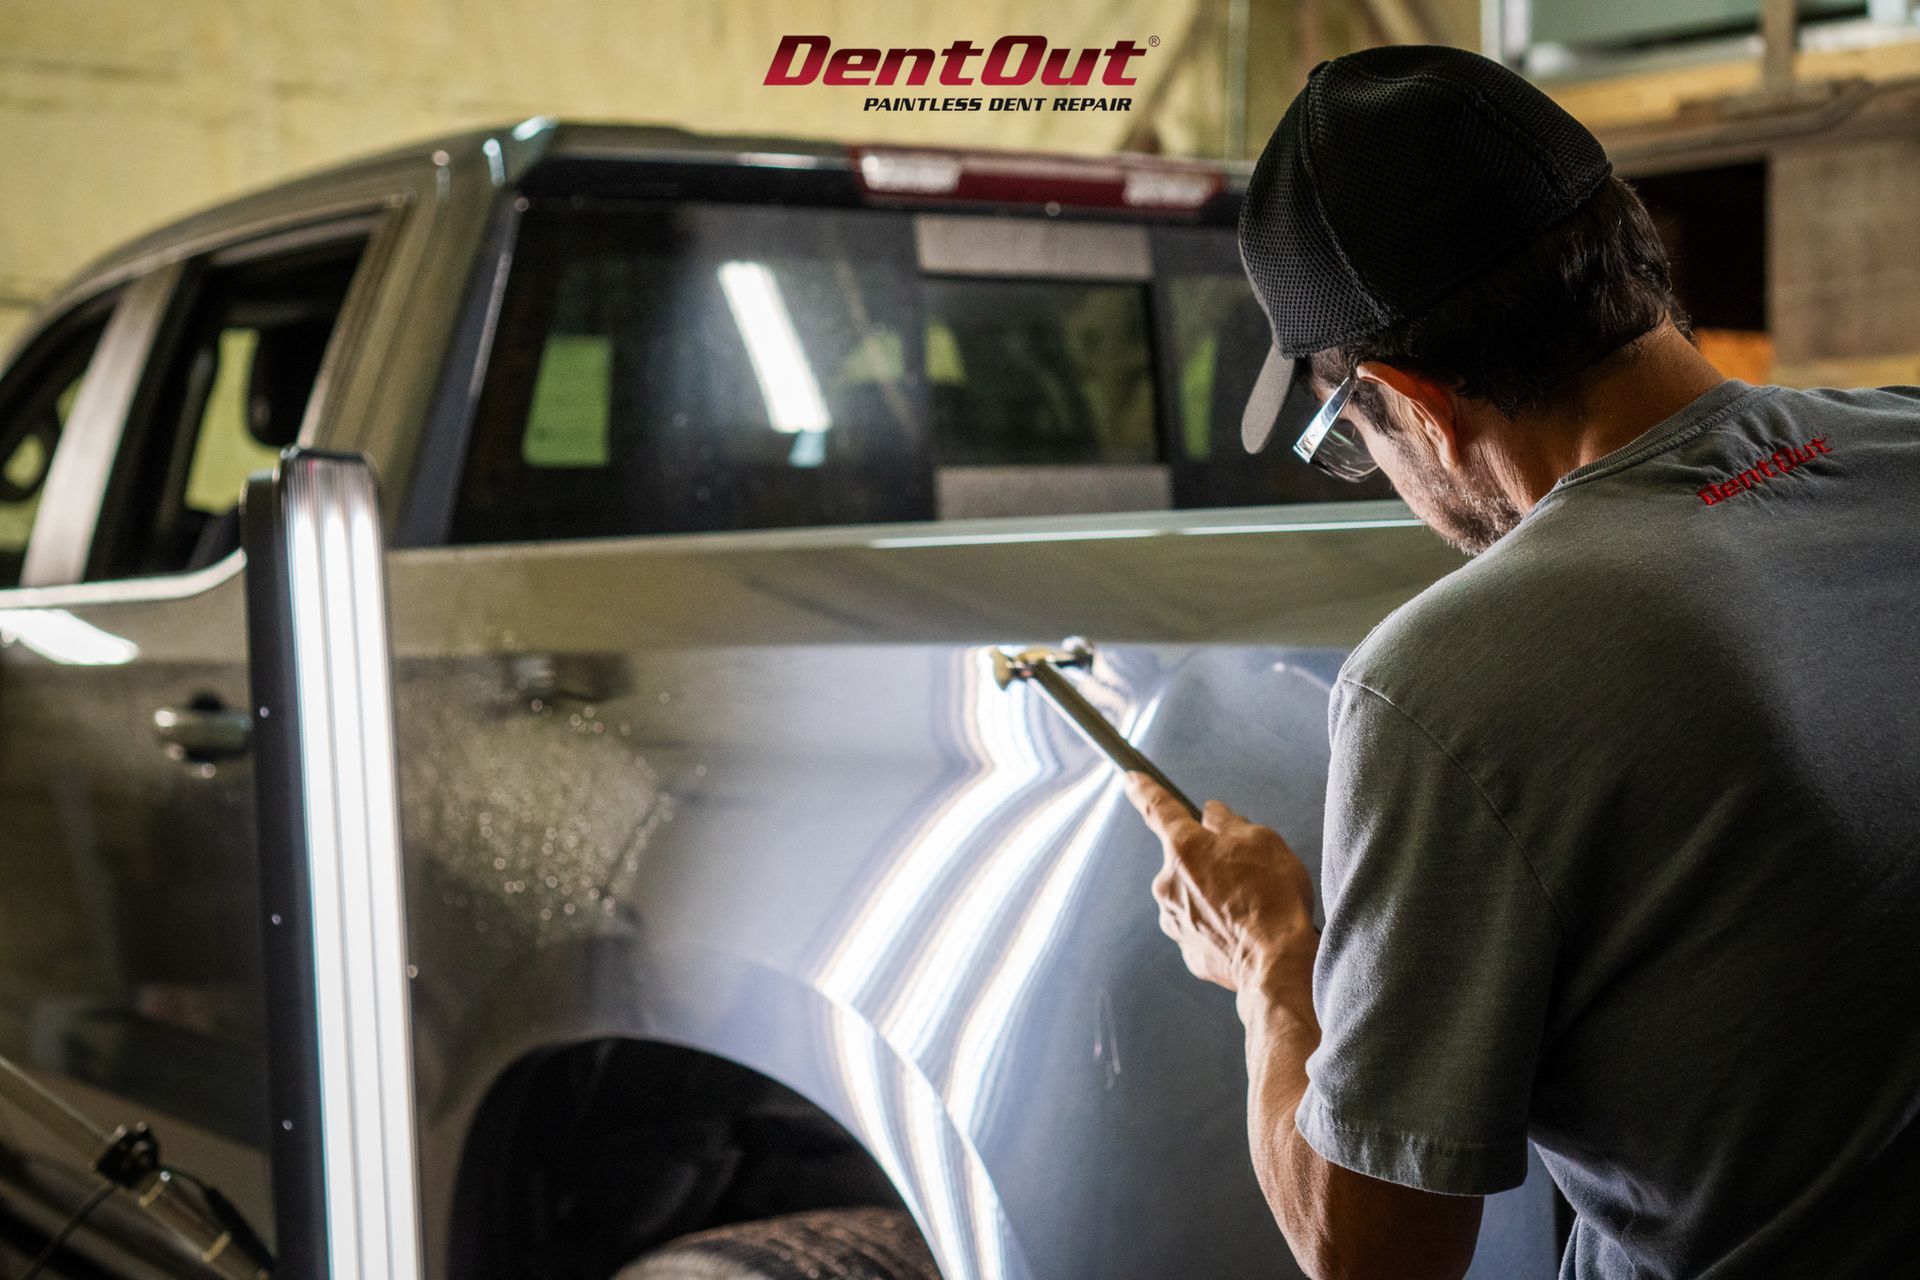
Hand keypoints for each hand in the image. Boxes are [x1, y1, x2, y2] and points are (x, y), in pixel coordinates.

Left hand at [1124, 773, 1318, 992]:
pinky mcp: (1188, 951)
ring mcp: (1174, 920)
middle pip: (1185, 860)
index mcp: (1184, 847)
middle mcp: (1168, 883)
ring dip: (1215, 896)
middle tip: (1248, 873)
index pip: (1157, 808)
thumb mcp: (1262, 840)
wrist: (1276, 962)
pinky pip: (1203, 928)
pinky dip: (1220, 926)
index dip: (1144, 790)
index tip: (1130, 779)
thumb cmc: (1272, 895)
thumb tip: (1210, 815)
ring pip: (1192, 895)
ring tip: (1253, 908)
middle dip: (1209, 861)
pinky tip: (1246, 932)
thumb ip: (1229, 823)